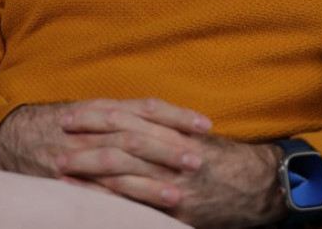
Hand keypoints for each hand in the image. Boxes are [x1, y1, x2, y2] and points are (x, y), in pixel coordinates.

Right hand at [0, 97, 211, 183]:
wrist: (9, 136)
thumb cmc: (59, 125)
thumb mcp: (91, 110)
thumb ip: (124, 115)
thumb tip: (168, 120)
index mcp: (101, 107)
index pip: (145, 107)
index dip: (176, 115)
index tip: (205, 125)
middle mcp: (90, 128)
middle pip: (135, 135)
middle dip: (168, 148)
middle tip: (198, 160)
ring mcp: (76, 155)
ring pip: (117, 166)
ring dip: (149, 182)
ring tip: (177, 193)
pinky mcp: (66, 182)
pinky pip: (96, 194)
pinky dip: (121, 204)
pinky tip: (143, 214)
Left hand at [61, 111, 286, 228]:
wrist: (262, 188)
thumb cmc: (225, 160)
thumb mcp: (196, 137)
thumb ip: (164, 130)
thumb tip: (127, 123)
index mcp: (176, 129)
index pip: (130, 114)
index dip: (99, 114)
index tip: (72, 115)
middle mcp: (175, 150)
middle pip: (122, 138)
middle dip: (88, 138)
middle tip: (59, 138)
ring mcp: (175, 180)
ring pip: (125, 169)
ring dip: (90, 167)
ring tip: (61, 167)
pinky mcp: (178, 208)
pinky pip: (138, 201)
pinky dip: (110, 196)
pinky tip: (88, 194)